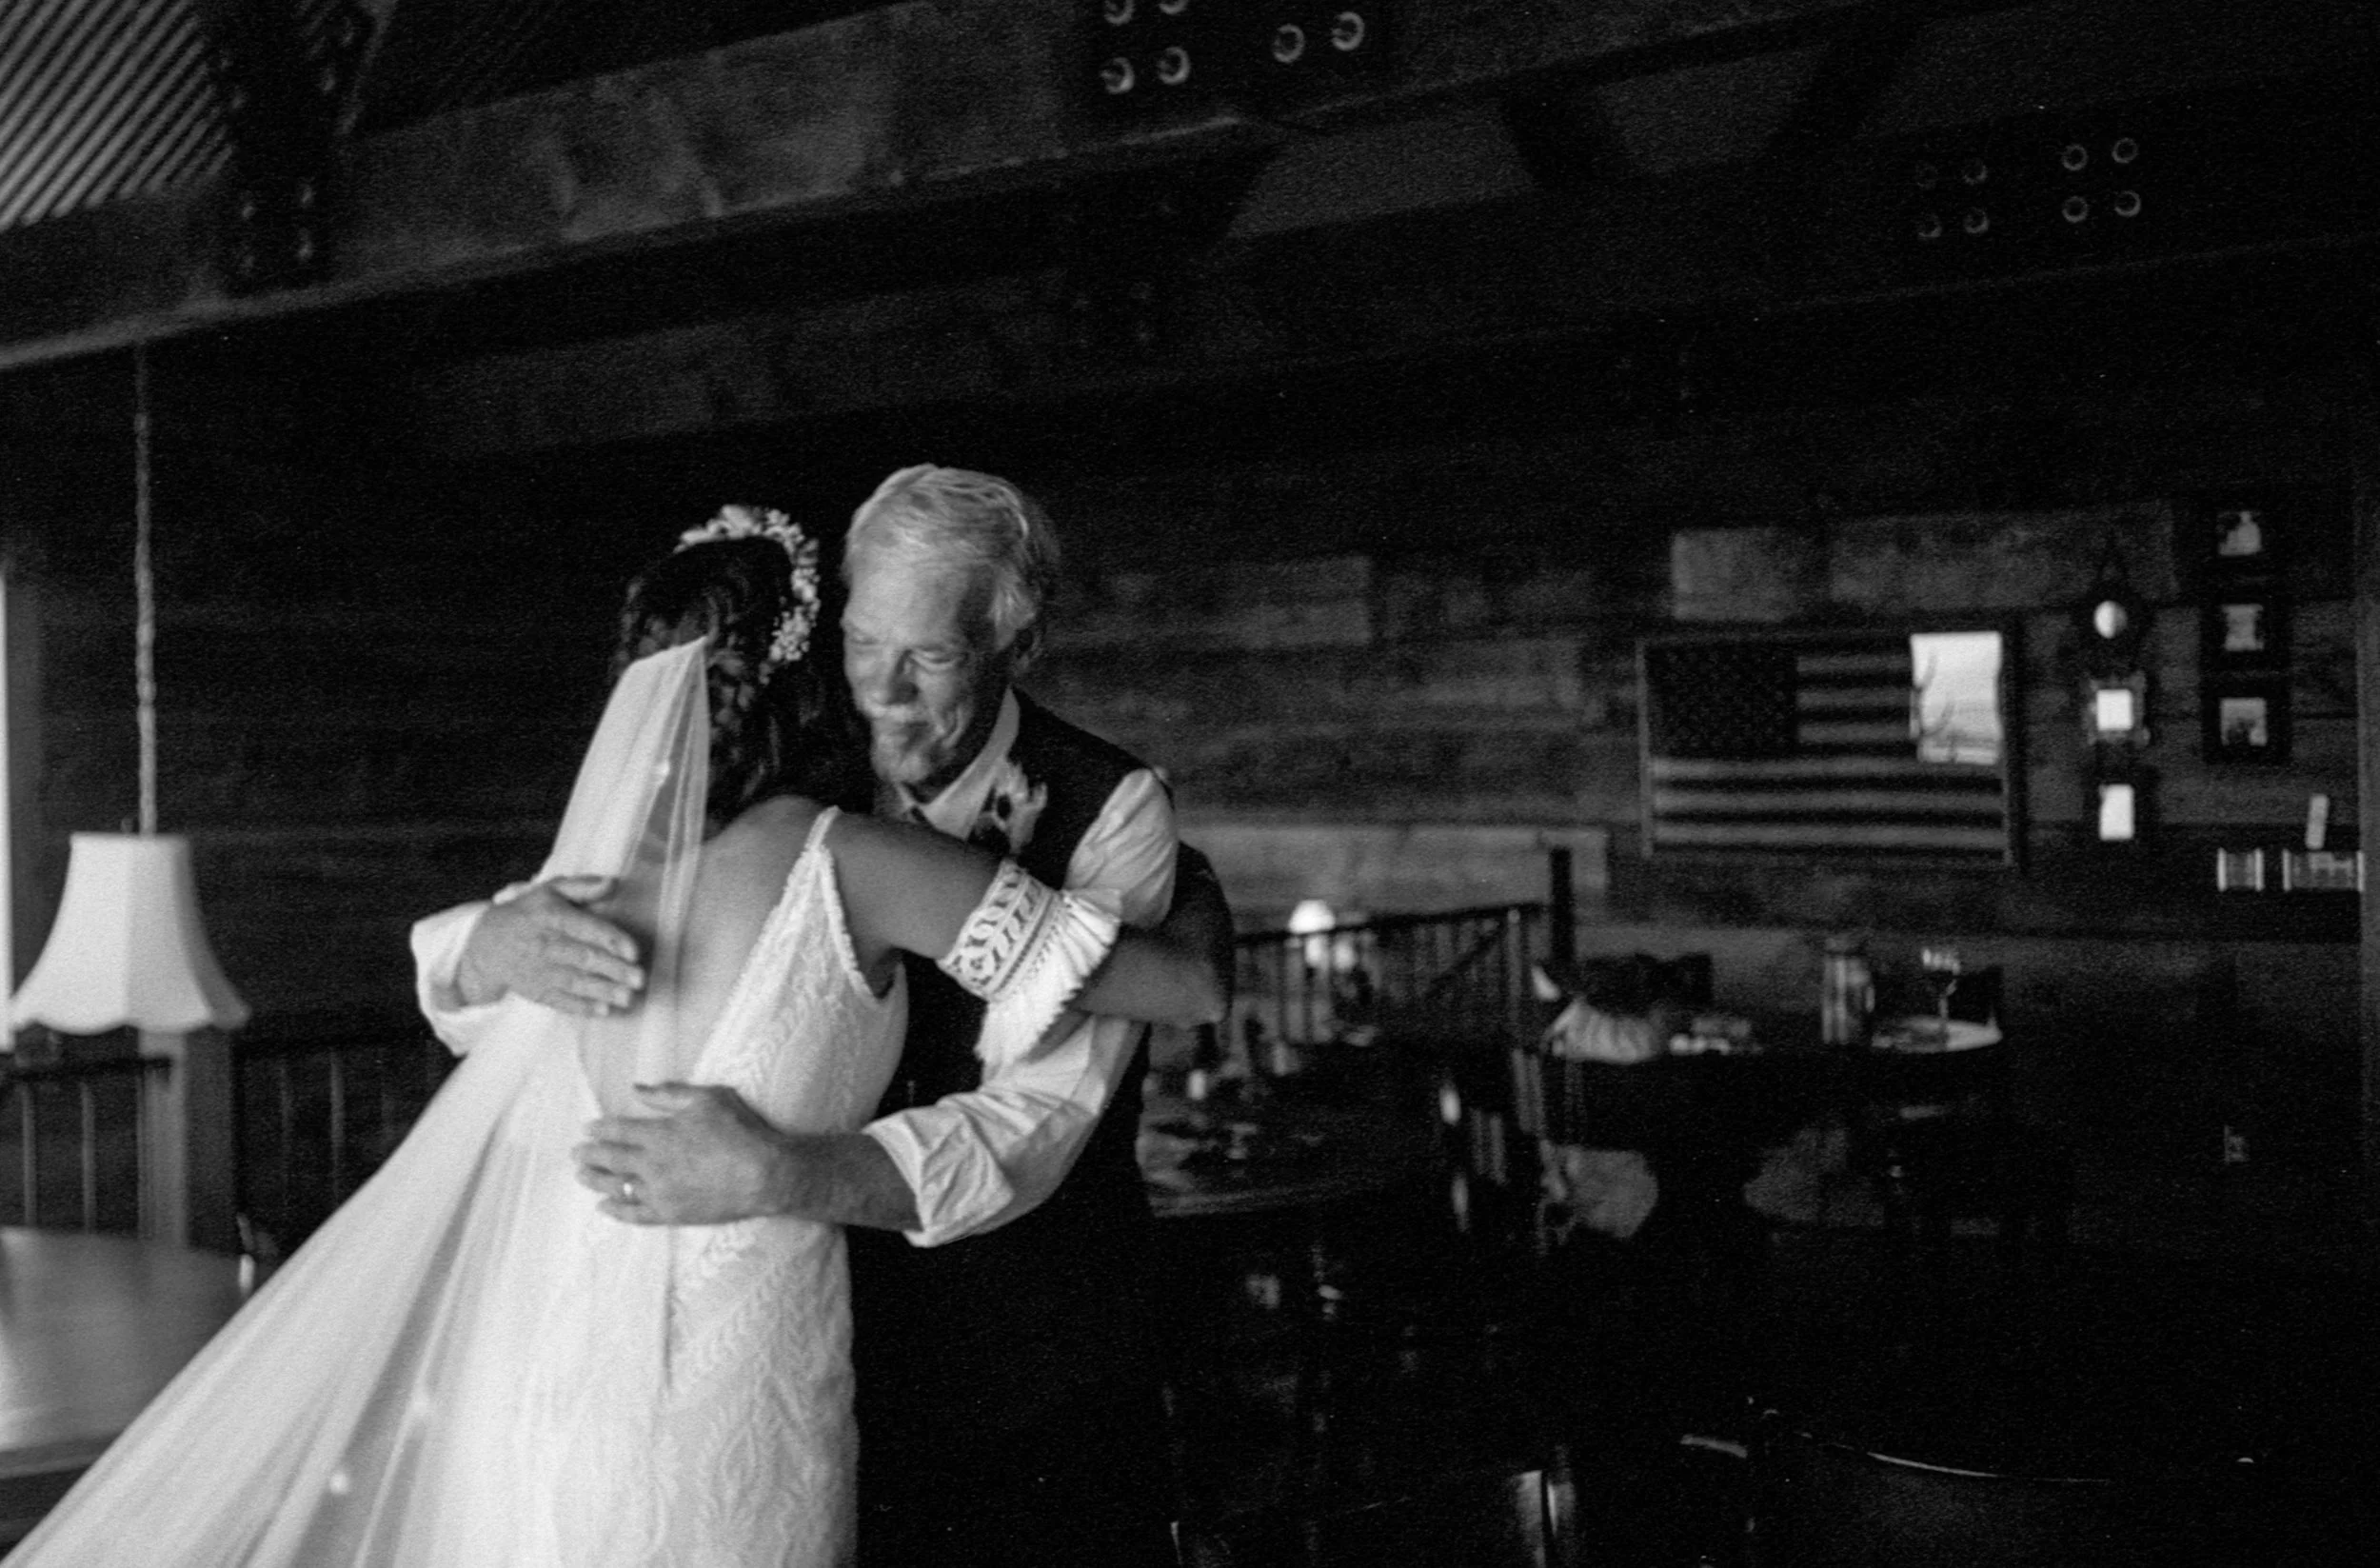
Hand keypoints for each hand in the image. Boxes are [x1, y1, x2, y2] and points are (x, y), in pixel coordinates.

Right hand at [455, 876, 642, 1013]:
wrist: (486, 945)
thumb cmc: (528, 913)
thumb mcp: (549, 891)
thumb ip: (582, 886)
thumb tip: (612, 883)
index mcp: (551, 916)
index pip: (585, 928)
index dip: (611, 939)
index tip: (634, 951)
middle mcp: (545, 944)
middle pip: (583, 958)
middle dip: (613, 969)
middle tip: (640, 978)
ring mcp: (539, 970)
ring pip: (574, 982)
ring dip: (602, 991)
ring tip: (628, 997)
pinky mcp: (536, 990)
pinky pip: (559, 1000)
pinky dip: (580, 1007)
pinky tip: (603, 1010)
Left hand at [574, 1083, 791, 1225]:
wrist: (765, 1175)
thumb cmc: (741, 1132)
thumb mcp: (708, 1098)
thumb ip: (669, 1094)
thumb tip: (636, 1089)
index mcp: (659, 1133)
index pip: (617, 1130)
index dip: (599, 1129)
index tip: (587, 1129)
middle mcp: (653, 1164)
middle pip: (610, 1158)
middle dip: (589, 1155)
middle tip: (575, 1153)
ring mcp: (660, 1192)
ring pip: (617, 1187)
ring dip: (595, 1181)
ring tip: (581, 1177)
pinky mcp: (670, 1214)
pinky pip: (634, 1214)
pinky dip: (616, 1210)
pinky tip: (604, 1206)